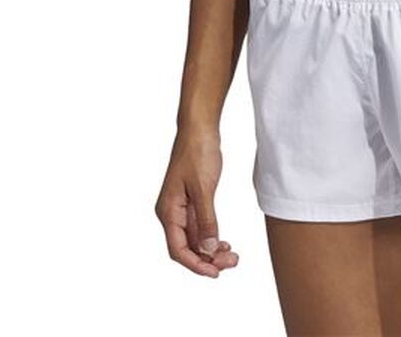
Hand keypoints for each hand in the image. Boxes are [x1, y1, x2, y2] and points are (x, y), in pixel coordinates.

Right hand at [155, 127, 238, 275]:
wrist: (199, 127)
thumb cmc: (197, 151)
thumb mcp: (204, 187)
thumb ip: (206, 220)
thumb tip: (208, 250)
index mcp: (168, 211)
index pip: (178, 249)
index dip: (195, 265)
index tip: (215, 272)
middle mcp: (171, 213)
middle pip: (187, 248)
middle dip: (207, 259)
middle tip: (232, 261)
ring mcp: (181, 208)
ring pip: (195, 239)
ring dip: (211, 250)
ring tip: (232, 255)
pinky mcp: (192, 201)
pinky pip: (200, 227)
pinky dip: (211, 237)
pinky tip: (224, 243)